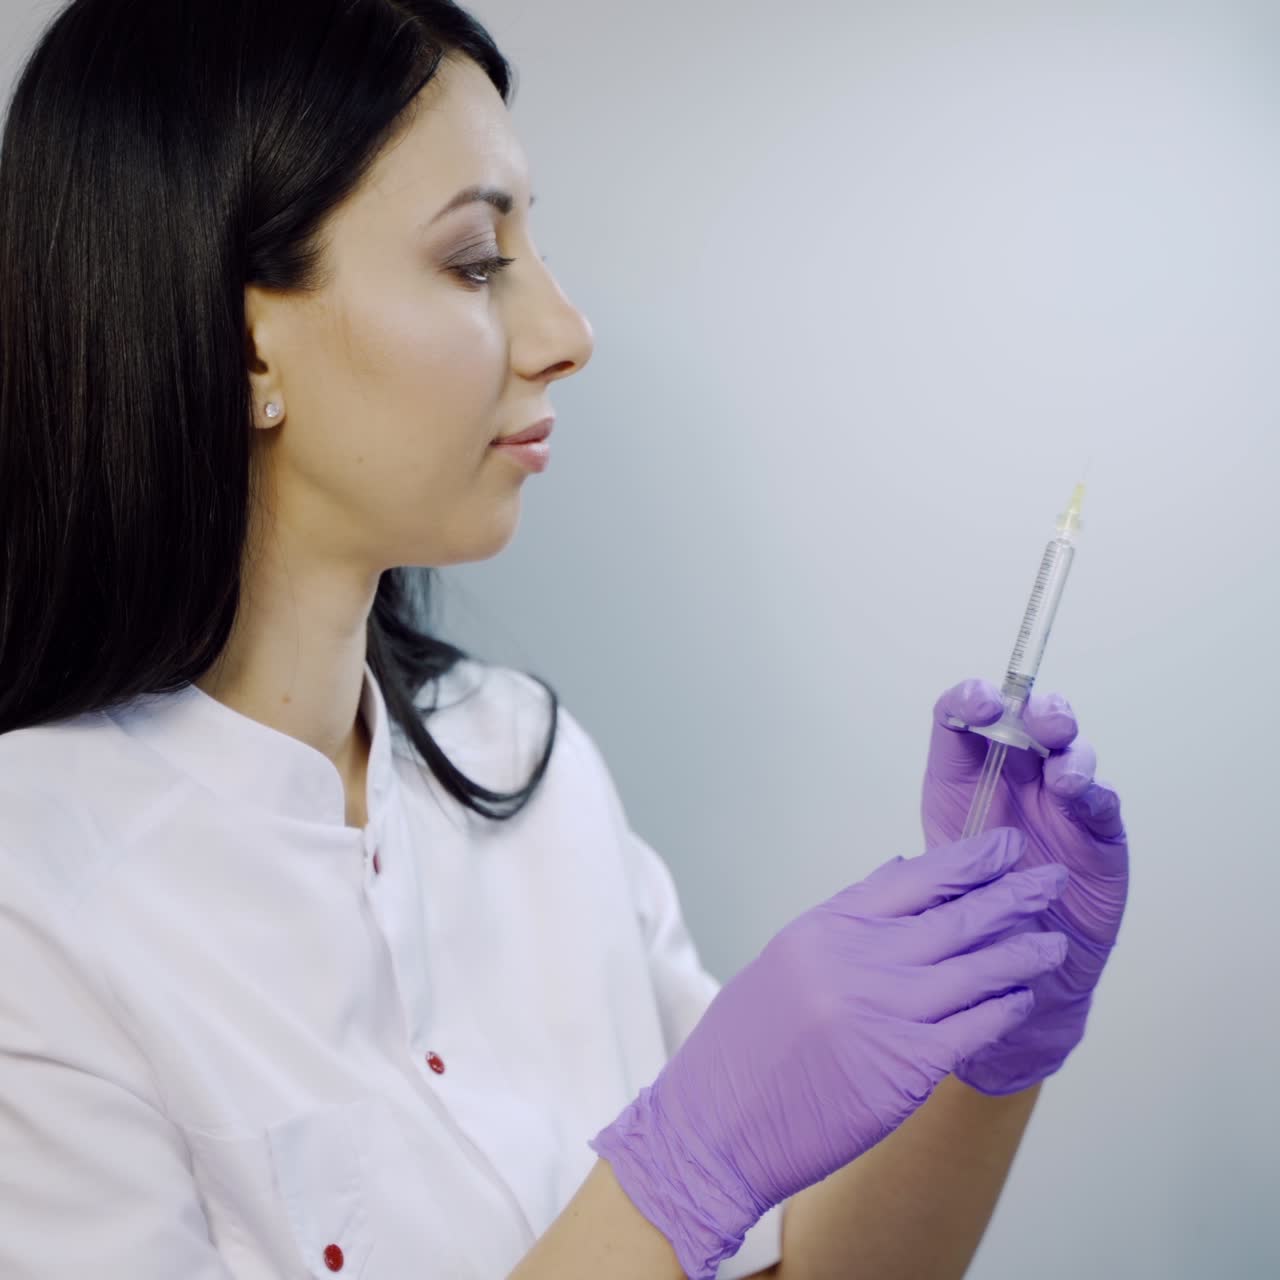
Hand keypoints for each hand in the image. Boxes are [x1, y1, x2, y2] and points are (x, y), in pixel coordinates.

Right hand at [589, 826, 1068, 1279]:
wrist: (717, 1123)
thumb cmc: (744, 1045)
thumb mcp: (786, 959)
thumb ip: (846, 917)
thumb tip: (901, 872)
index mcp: (827, 927)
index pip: (913, 878)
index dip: (967, 860)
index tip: (1004, 846)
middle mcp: (859, 960)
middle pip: (955, 916)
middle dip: (1011, 895)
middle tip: (1050, 879)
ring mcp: (885, 1011)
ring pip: (976, 969)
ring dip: (1022, 952)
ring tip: (1054, 941)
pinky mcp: (906, 1067)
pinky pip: (974, 1028)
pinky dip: (1004, 1010)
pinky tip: (1024, 1000)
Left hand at [923, 679, 1129, 1094]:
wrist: (1011, 977)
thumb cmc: (967, 918)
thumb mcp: (934, 884)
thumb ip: (927, 856)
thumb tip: (898, 851)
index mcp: (964, 778)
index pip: (964, 720)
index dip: (971, 700)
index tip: (979, 701)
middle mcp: (1017, 779)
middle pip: (1029, 722)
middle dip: (1036, 711)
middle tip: (1036, 718)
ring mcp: (1062, 803)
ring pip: (1072, 754)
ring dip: (1069, 750)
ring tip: (1060, 769)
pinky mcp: (1100, 835)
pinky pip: (1102, 803)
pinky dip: (1093, 793)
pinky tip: (1080, 793)